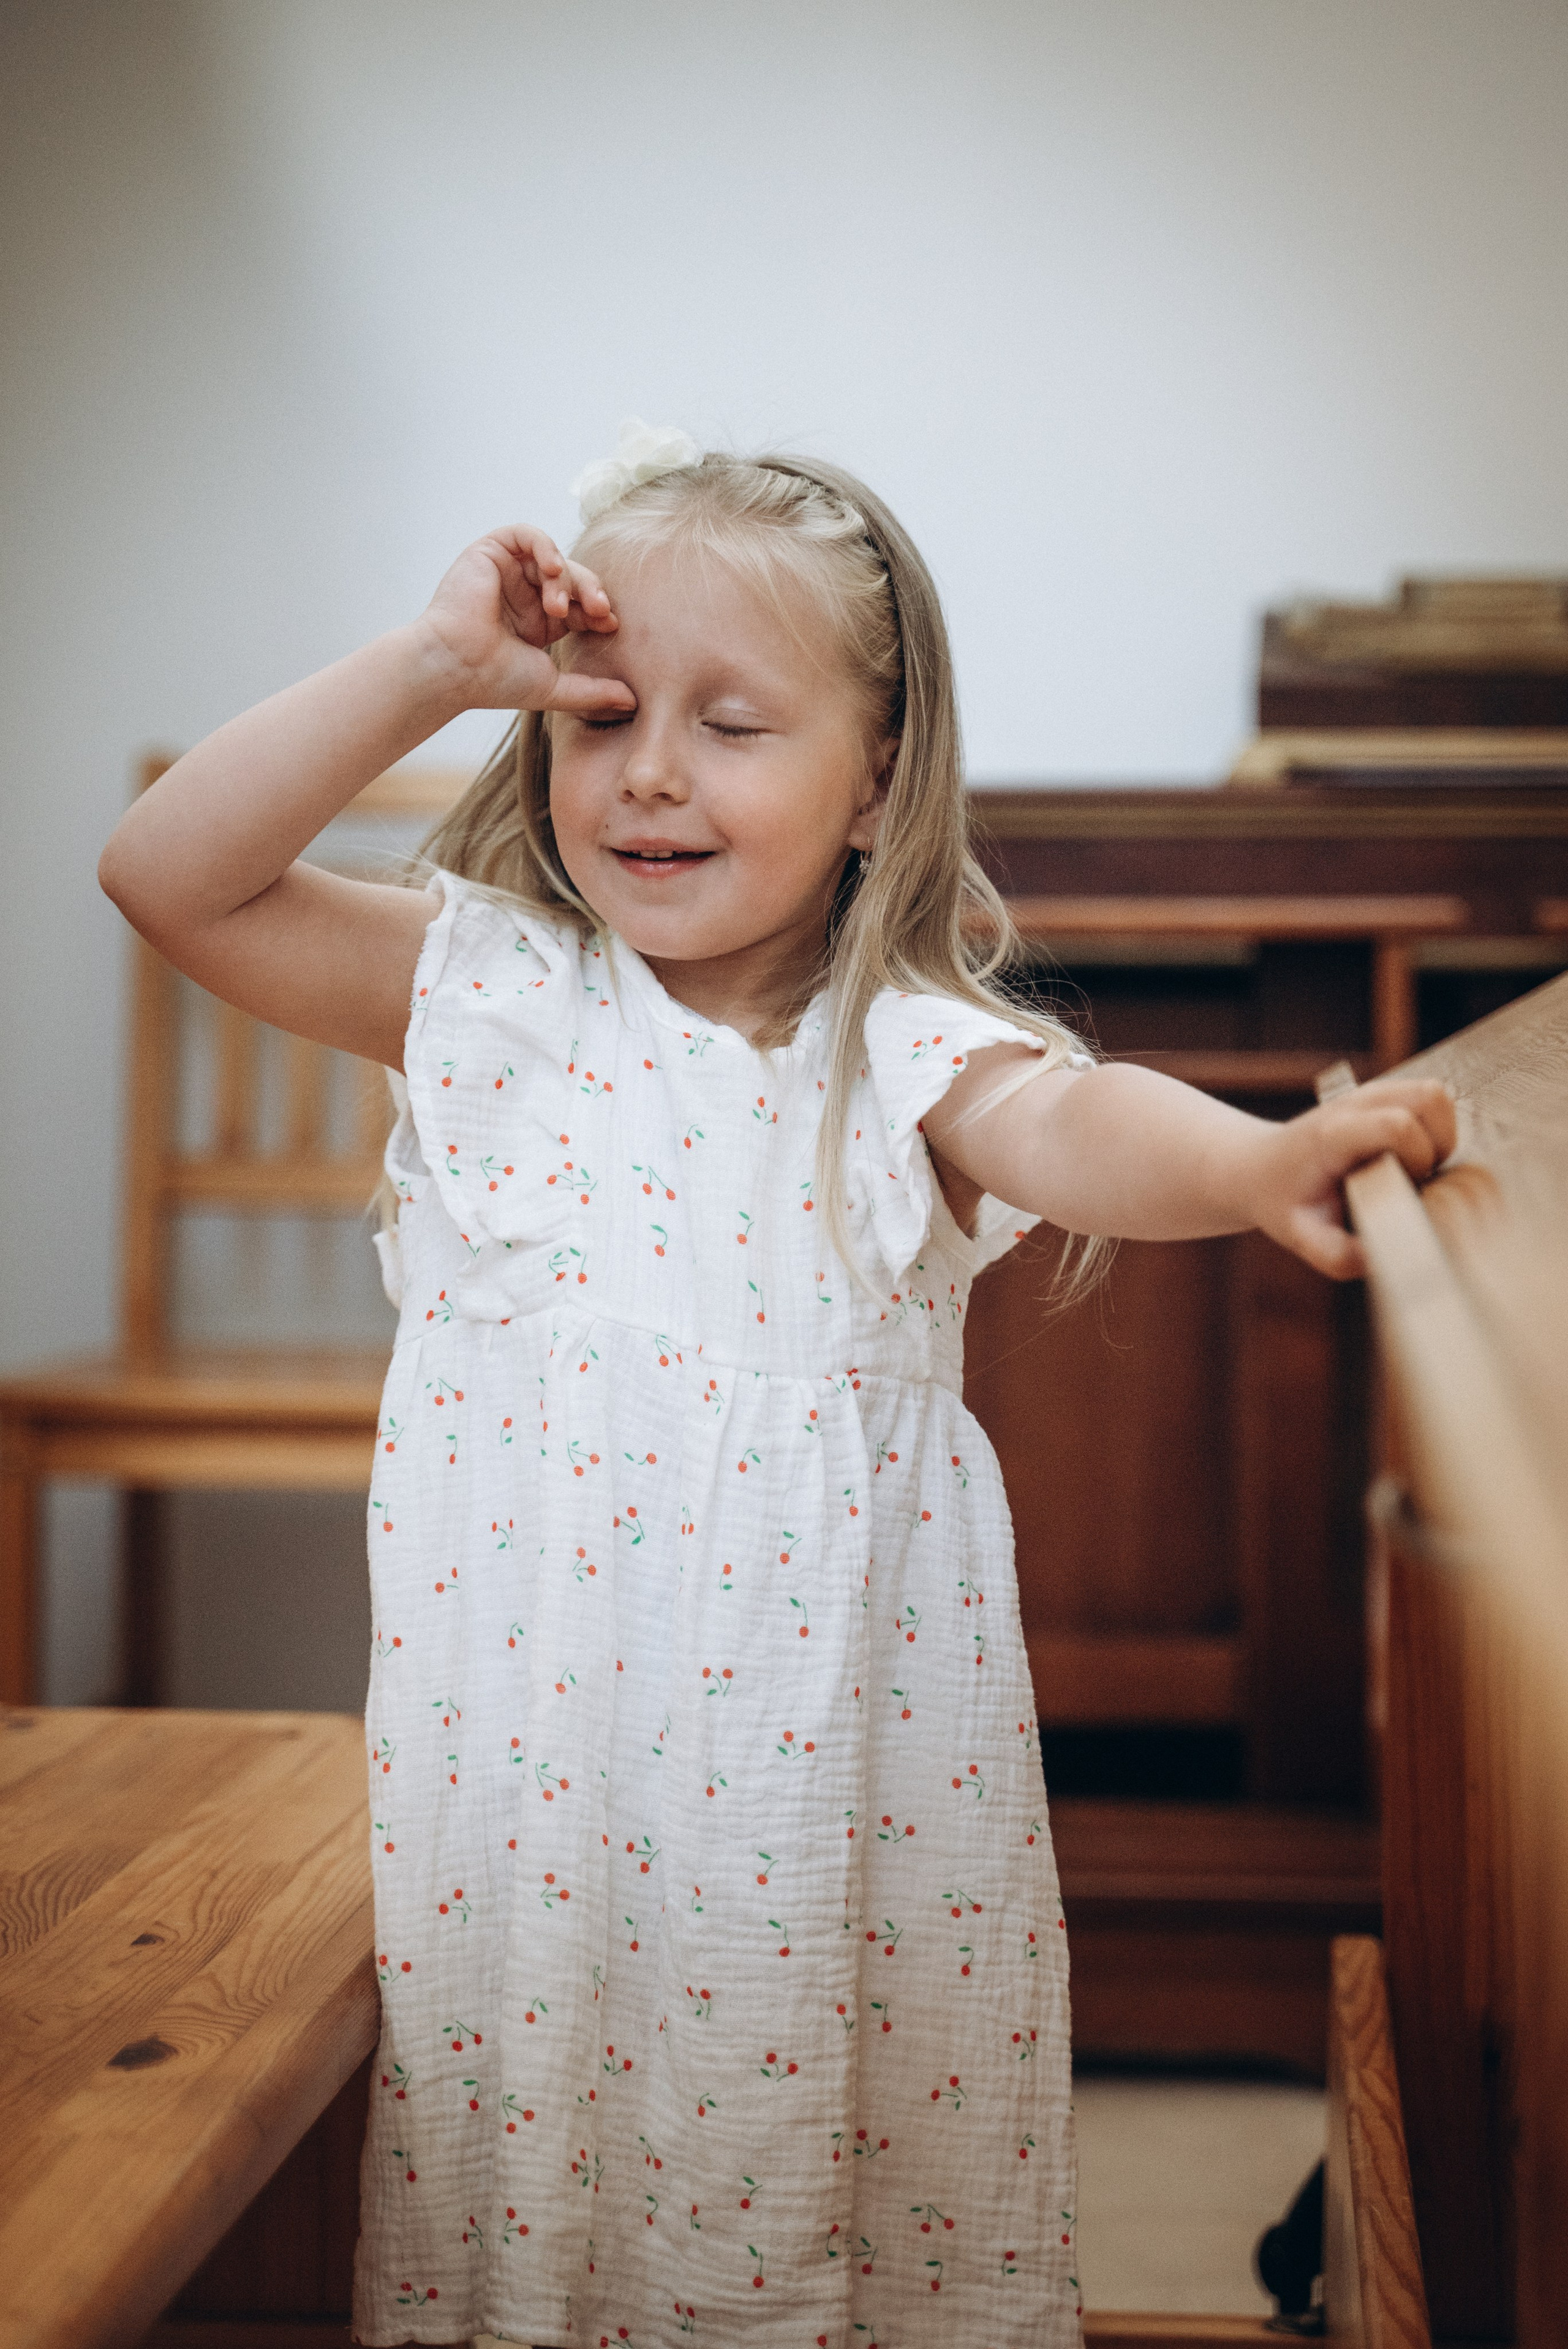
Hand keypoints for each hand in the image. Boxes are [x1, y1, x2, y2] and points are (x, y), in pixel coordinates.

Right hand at [415, 526, 636, 717]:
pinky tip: (551, 569)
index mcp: (540, 622)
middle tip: (601, 611)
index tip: (611, 626)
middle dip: (591, 593)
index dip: (600, 612)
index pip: (582, 606)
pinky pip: (527, 534)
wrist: (455, 668)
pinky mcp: (490, 552)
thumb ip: (593, 692)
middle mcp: (525, 594)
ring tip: (559, 607)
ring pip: (553, 558)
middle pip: (574, 579)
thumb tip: (634, 702)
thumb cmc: (494, 681)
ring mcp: (508, 572)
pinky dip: (545, 547)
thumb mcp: (554, 686)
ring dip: (565, 579)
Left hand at [1244, 1078, 1456, 1278]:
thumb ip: (1338, 1255)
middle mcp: (1355, 1103)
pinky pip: (1430, 1102)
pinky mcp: (1382, 1094)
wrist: (1259, 1167)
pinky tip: (1407, 1157)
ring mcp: (1369, 1093)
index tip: (1399, 1188)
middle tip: (1411, 1179)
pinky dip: (1433, 1130)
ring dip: (1440, 1137)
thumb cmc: (1282, 1201)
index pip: (1400, 1125)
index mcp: (1334, 1134)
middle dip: (1437, 1147)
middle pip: (1432, 1100)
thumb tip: (1385, 1257)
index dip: (1417, 1161)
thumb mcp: (1300, 1236)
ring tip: (1412, 1168)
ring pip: (1437, 1096)